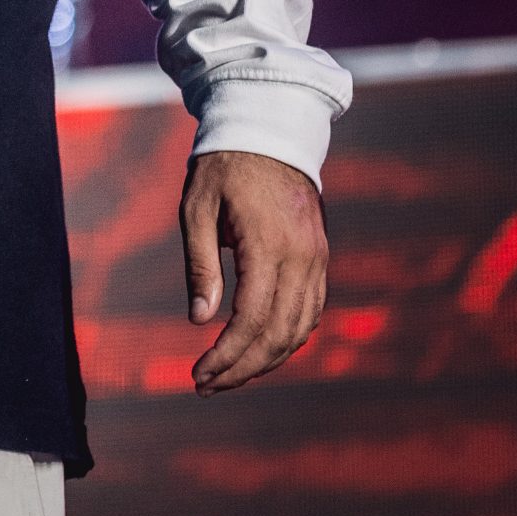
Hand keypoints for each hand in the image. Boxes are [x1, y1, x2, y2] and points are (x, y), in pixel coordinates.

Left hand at [180, 149, 326, 395]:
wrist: (269, 130)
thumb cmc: (223, 167)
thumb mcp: (197, 208)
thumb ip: (201, 264)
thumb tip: (200, 320)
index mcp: (269, 245)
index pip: (251, 320)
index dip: (226, 356)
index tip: (198, 374)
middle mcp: (302, 258)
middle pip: (278, 335)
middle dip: (242, 368)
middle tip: (206, 386)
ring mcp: (316, 259)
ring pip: (300, 330)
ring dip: (265, 360)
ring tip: (227, 375)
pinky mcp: (320, 258)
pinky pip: (310, 312)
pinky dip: (287, 339)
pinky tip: (258, 349)